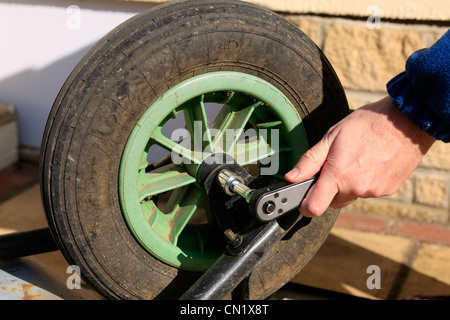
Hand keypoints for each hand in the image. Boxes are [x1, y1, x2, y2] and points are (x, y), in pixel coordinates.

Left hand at [285, 96, 435, 216]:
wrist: (407, 121)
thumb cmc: (368, 124)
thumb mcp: (332, 136)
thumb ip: (310, 160)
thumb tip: (291, 177)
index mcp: (338, 175)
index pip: (314, 207)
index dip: (305, 205)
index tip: (303, 199)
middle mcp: (356, 188)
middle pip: (332, 201)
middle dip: (328, 189)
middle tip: (336, 165)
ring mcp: (374, 191)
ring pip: (351, 196)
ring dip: (349, 184)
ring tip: (357, 159)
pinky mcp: (388, 190)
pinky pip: (368, 192)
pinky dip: (366, 181)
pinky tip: (371, 163)